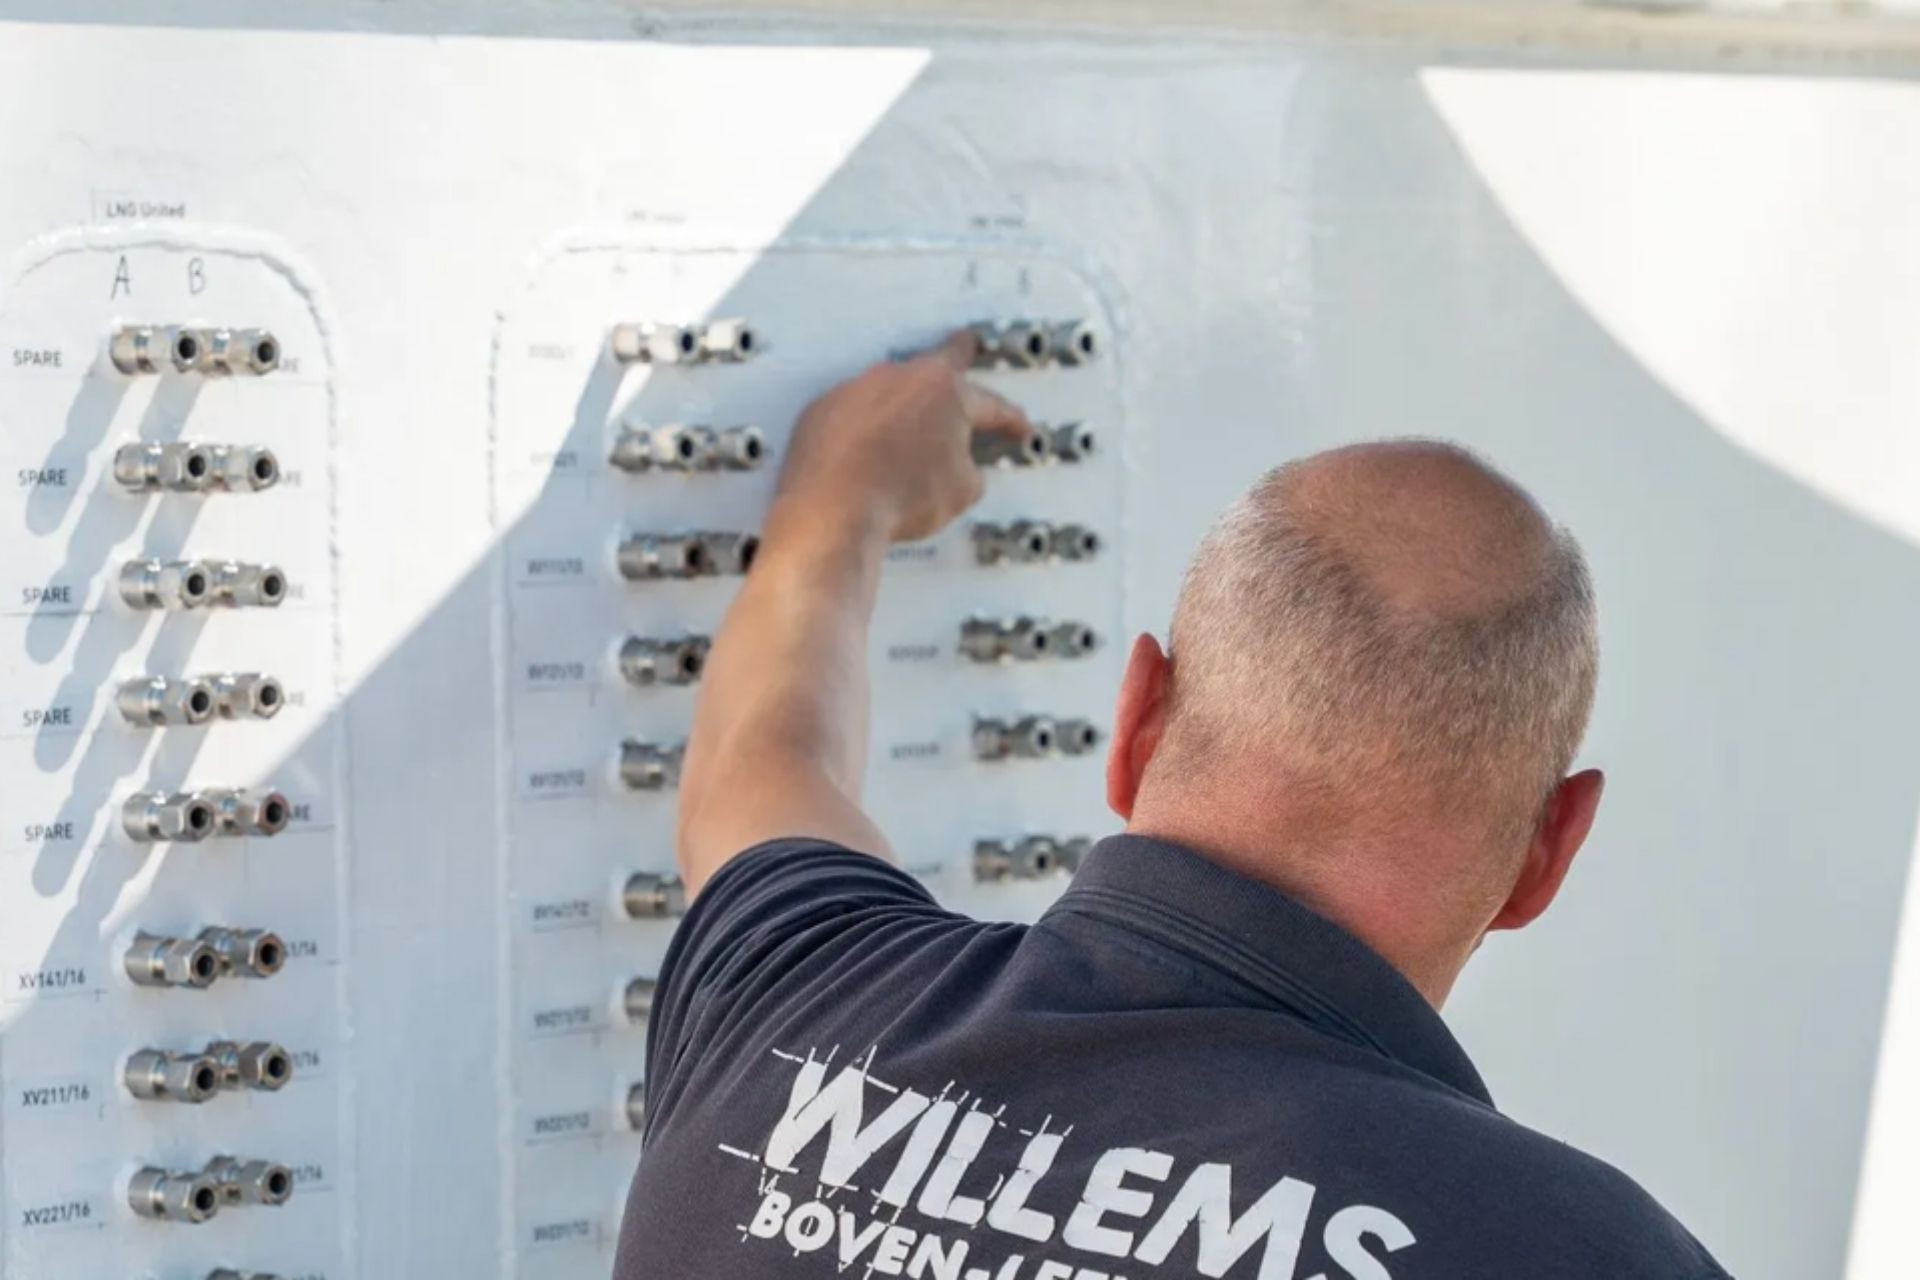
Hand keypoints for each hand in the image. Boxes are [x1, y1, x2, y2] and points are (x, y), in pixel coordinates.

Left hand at [775, 330, 1031, 543]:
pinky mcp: (822, 410)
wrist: (834, 513)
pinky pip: (852, 415)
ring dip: (904, 409)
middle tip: (967, 346)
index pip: (991, 403)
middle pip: (938, 365)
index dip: (1010, 420)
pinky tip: (866, 455)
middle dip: (959, 357)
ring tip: (907, 437)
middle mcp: (900, 378)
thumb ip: (969, 468)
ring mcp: (857, 390)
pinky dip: (863, 431)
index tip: (1017, 428)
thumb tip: (959, 469)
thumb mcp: (960, 491)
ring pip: (891, 392)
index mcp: (946, 391)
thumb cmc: (895, 498)